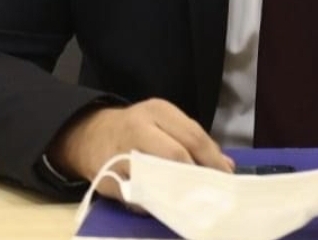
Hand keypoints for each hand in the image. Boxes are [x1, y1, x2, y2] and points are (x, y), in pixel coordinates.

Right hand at [49, 98, 233, 201]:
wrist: (90, 135)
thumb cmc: (138, 129)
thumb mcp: (165, 123)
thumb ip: (194, 141)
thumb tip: (226, 166)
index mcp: (157, 111)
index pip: (193, 135)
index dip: (213, 160)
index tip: (227, 178)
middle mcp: (138, 128)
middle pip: (176, 155)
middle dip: (198, 176)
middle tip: (213, 192)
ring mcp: (121, 155)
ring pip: (157, 178)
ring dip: (180, 193)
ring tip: (197, 202)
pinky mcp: (109, 180)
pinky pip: (139, 198)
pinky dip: (157, 205)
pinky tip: (170, 208)